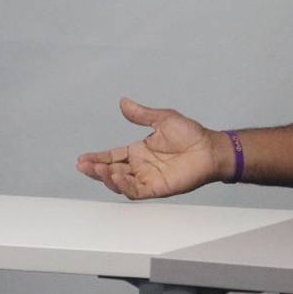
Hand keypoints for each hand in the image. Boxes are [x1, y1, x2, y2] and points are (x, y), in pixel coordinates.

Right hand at [76, 97, 224, 199]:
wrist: (210, 148)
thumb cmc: (191, 134)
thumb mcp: (162, 119)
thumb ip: (141, 114)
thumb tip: (122, 102)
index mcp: (138, 152)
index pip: (112, 156)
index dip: (97, 158)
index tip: (82, 158)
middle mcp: (141, 167)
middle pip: (112, 171)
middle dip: (96, 170)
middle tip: (84, 165)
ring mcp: (148, 178)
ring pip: (121, 183)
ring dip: (107, 178)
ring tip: (98, 169)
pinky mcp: (158, 188)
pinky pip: (137, 191)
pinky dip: (125, 186)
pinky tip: (117, 177)